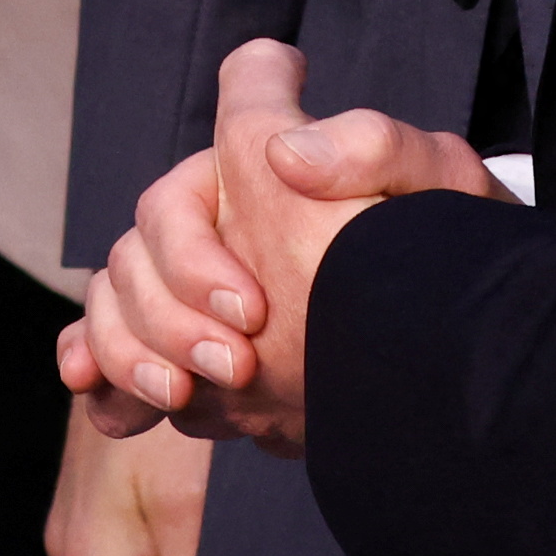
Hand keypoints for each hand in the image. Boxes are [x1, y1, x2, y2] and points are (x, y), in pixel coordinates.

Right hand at [59, 43, 501, 455]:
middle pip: (145, 245)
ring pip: (118, 299)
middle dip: (175, 308)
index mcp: (259, 174)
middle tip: (239, 361)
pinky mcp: (191, 357)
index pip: (193, 178)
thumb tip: (288, 155)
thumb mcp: (439, 187)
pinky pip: (113, 357)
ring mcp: (196, 294)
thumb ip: (374, 147)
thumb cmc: (448, 253)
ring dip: (131, 347)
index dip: (199, 238)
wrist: (453, 356)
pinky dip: (102, 376)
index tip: (253, 306)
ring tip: (179, 395)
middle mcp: (218, 225)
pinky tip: (112, 409)